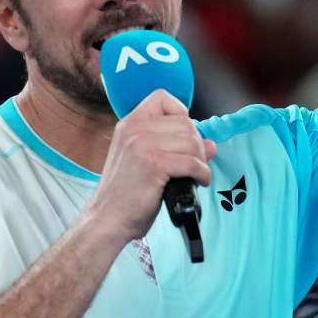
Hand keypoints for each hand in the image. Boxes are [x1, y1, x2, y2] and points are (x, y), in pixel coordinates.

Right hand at [83, 89, 216, 243]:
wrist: (107, 219)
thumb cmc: (125, 194)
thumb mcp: (145, 161)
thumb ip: (173, 146)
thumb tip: (210, 143)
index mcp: (129, 123)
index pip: (163, 97)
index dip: (181, 113)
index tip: (183, 136)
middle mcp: (134, 128)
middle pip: (185, 123)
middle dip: (197, 144)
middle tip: (195, 163)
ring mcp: (143, 144)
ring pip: (192, 141)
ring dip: (201, 161)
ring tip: (196, 175)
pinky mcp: (154, 164)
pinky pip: (192, 162)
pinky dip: (202, 174)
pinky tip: (198, 182)